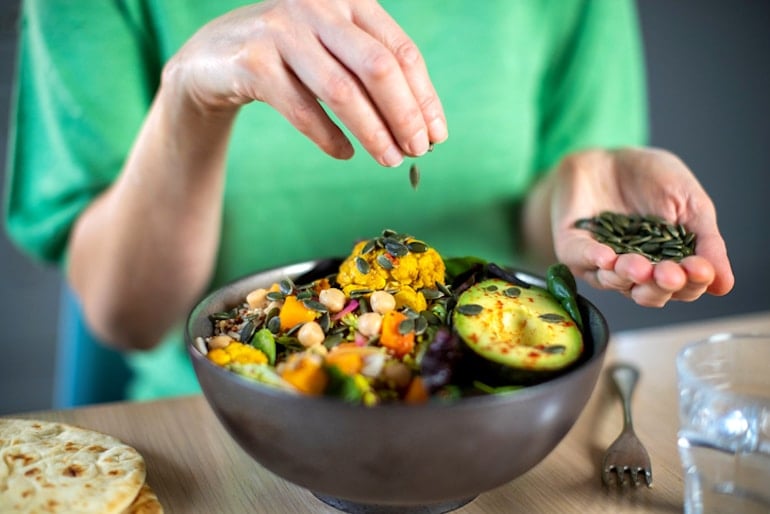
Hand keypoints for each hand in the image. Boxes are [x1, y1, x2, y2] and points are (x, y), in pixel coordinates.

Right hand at [163, 0, 447, 166]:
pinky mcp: (253, 62)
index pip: (401, 51)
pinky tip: (345, 154)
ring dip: (373, 132)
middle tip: (418, 151)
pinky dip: (328, 136)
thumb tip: (422, 126)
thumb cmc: (289, 56)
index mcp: (349, 0)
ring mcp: (283, 31)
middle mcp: (319, 6)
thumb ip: (373, 74)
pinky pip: (301, 109)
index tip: (437, 135)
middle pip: (379, 67)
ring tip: (390, 160)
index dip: (425, 97)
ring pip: (342, 91)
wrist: (212, 56)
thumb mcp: (334, 49)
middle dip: (405, 115)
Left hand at [548, 147, 733, 306]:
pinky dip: (593, 258)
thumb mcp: (690, 203)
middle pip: (650, 294)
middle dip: (660, 285)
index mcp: (668, 264)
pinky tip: (606, 256)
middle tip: (669, 274)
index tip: (700, 269)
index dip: (692, 282)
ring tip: (638, 266)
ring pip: (615, 282)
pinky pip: (581, 259)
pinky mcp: (573, 248)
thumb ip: (707, 241)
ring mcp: (602, 263)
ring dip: (628, 275)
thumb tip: (725, 284)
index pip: (683, 287)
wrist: (608, 156)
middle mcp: (635, 272)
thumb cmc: (653, 179)